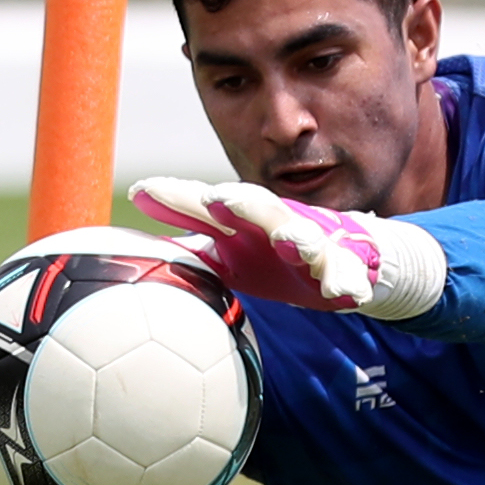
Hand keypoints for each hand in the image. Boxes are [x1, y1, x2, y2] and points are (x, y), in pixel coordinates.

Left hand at [130, 177, 444, 319]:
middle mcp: (280, 224)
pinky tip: (345, 293)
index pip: (209, 202)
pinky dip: (348, 281)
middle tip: (221, 200)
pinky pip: (349, 275)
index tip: (146, 191)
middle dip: (245, 203)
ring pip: (310, 239)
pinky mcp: (345, 269)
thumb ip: (188, 221)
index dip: (180, 197)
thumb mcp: (229, 240)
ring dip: (300, 239)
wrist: (345, 259)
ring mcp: (316, 245)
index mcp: (248, 218)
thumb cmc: (274, 250)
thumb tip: (136, 194)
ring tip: (291, 243)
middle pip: (262, 208)